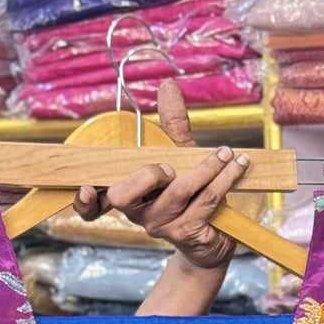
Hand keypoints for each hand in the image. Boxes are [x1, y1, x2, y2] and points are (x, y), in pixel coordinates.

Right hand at [73, 79, 245, 271]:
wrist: (215, 237)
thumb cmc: (191, 194)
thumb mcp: (179, 157)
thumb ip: (171, 125)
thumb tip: (168, 86)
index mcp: (127, 197)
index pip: (93, 206)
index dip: (85, 202)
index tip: (87, 189)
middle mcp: (139, 214)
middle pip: (125, 196)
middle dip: (146, 175)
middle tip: (168, 167)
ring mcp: (162, 226)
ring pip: (178, 191)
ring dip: (207, 167)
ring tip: (227, 153)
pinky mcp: (188, 233)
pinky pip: (205, 199)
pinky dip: (224, 177)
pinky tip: (237, 164)